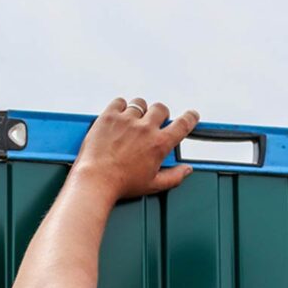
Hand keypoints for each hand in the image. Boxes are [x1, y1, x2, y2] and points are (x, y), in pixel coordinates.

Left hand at [72, 97, 200, 199]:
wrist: (96, 181)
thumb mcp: (153, 185)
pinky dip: (120, 107)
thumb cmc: (122, 184)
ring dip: (140, 111)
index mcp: (159, 144)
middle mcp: (145, 129)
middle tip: (154, 123)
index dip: (190, 118)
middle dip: (160, 115)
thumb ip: (174, 177)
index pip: (183, 124)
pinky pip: (119, 102)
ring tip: (133, 122)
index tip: (191, 116)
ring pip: (139, 104)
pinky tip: (118, 116)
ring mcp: (126, 120)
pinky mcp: (109, 116)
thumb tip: (186, 170)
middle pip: (161, 109)